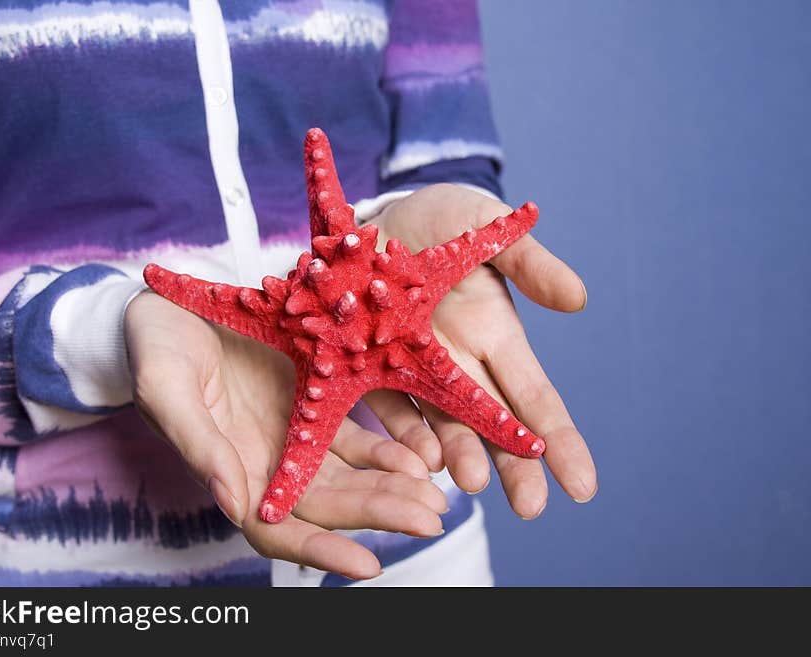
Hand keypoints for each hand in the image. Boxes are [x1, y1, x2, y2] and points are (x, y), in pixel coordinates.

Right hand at [124, 291, 446, 579]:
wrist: (173, 303)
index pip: (277, 528)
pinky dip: (389, 447)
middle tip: (430, 519)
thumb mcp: (165, 387)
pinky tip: (420, 454)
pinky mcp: (314, 401)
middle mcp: (268, 464)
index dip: (320, 549)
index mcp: (229, 470)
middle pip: (328, 506)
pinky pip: (358, 434)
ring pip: (351, 476)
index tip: (369, 564)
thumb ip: (198, 445)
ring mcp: (295, 435)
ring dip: (393, 489)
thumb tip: (233, 504)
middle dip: (379, 515)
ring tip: (436, 497)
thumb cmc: (155, 346)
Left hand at [364, 184, 596, 517]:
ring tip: (470, 482)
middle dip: (515, 468)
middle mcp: (459, 366)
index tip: (583, 487)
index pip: (536, 400)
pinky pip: (386, 408)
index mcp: (496, 337)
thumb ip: (529, 262)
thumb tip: (580, 300)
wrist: (368, 219)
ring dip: (459, 456)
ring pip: (443, 427)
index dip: (561, 442)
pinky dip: (402, 434)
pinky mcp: (368, 370)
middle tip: (530, 507)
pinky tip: (414, 458)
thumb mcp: (485, 227)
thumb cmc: (439, 221)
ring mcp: (414, 374)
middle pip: (494, 428)